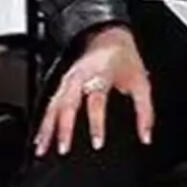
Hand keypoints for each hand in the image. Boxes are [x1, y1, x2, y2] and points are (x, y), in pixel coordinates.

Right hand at [35, 25, 153, 156]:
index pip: (96, 101)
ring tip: (43, 149)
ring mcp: (68, 80)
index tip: (97, 143)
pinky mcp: (62, 84)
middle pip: (68, 104)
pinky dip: (44, 122)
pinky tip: (41, 138)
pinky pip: (50, 104)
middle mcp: (81, 78)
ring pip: (53, 105)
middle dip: (63, 127)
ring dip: (47, 127)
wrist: (108, 37)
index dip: (96, 124)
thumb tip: (145, 137)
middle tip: (63, 149)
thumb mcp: (141, 83)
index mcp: (101, 75)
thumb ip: (144, 112)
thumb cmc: (124, 60)